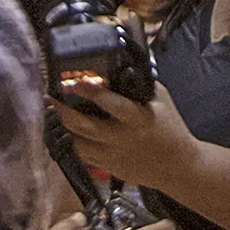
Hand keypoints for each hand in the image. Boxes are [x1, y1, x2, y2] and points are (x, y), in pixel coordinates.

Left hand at [57, 80, 200, 190]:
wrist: (177, 166)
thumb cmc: (170, 127)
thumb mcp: (162, 100)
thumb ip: (140, 84)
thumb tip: (120, 63)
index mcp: (139, 119)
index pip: (113, 105)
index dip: (93, 93)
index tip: (76, 81)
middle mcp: (122, 138)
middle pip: (85, 126)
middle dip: (64, 110)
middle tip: (51, 96)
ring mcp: (112, 154)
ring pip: (77, 142)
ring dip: (63, 125)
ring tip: (54, 109)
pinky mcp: (107, 166)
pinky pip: (81, 154)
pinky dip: (71, 139)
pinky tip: (66, 127)